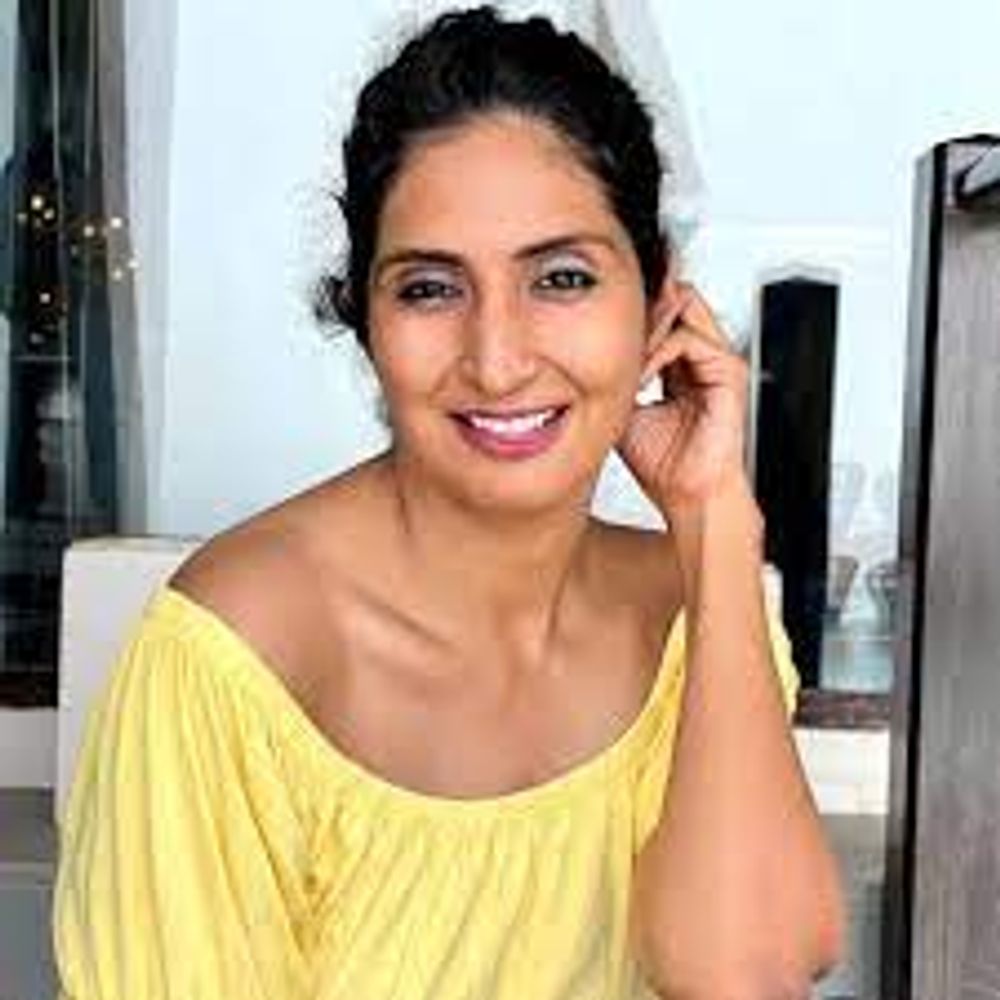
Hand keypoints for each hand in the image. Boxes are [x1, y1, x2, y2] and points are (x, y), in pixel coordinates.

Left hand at [615, 284, 753, 517]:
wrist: (688, 495)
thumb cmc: (662, 464)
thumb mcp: (622, 410)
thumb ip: (614, 380)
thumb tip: (579, 361)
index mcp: (682, 366)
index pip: (662, 314)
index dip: (630, 318)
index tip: (596, 334)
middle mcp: (704, 358)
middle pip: (676, 299)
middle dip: (639, 311)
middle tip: (605, 333)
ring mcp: (719, 362)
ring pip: (683, 307)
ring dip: (645, 328)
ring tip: (620, 357)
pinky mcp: (729, 372)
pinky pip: (689, 339)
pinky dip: (656, 352)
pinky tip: (637, 377)